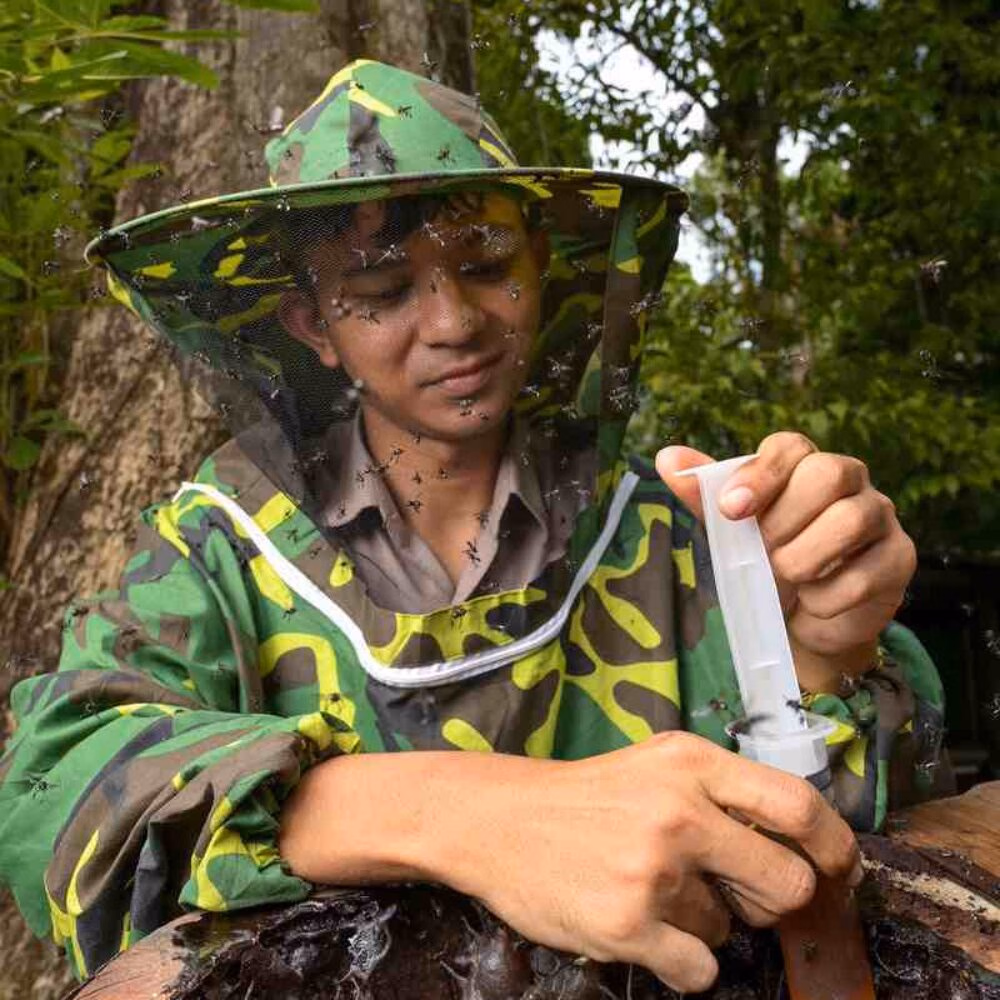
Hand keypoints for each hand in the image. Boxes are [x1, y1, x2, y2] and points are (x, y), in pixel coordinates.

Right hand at [442, 733, 862, 993]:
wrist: (497, 820)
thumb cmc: (586, 795)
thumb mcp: (656, 765)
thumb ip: (722, 792)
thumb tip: (799, 849)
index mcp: (690, 763)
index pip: (796, 806)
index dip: (833, 845)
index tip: (839, 869)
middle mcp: (679, 812)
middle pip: (784, 882)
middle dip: (768, 899)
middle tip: (732, 891)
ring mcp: (653, 871)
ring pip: (730, 929)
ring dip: (703, 923)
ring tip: (651, 893)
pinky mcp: (627, 926)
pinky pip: (700, 970)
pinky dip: (682, 961)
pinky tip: (644, 928)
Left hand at [655, 432, 916, 685]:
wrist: (800, 619)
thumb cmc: (765, 561)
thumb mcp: (730, 530)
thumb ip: (704, 495)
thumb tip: (666, 459)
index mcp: (804, 465)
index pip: (791, 447)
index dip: (760, 475)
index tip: (730, 510)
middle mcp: (849, 480)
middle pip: (828, 473)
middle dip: (783, 521)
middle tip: (762, 554)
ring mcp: (880, 516)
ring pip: (852, 519)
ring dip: (805, 558)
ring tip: (786, 579)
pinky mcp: (899, 558)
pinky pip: (866, 573)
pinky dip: (827, 598)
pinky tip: (813, 604)